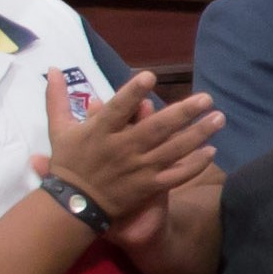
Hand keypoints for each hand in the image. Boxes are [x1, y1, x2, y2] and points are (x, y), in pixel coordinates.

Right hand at [41, 71, 222, 220]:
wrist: (73, 205)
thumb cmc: (69, 162)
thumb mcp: (58, 129)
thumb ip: (57, 98)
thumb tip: (52, 68)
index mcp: (100, 131)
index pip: (118, 109)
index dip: (133, 93)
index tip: (151, 76)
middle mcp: (122, 148)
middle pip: (157, 128)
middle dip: (184, 112)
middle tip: (207, 98)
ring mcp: (138, 168)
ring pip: (173, 149)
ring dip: (199, 134)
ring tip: (219, 119)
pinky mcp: (148, 186)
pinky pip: (176, 175)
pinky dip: (195, 164)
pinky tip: (212, 152)